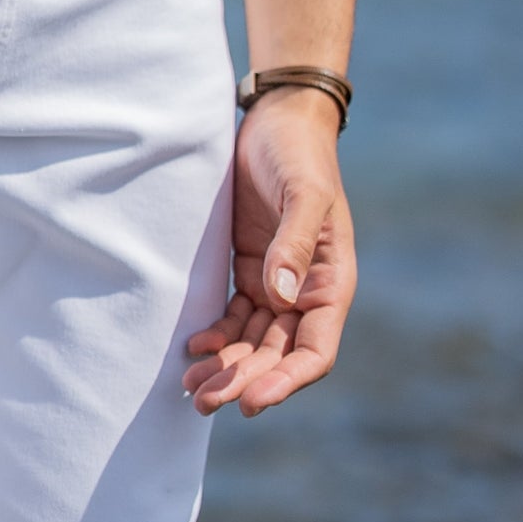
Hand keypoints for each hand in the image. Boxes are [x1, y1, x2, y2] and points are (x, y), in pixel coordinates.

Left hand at [183, 90, 356, 415]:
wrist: (278, 119)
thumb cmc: (299, 153)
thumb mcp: (303, 192)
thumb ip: (294, 241)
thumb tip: (282, 296)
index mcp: (331, 284)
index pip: (314, 351)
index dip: (286, 382)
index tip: (251, 401)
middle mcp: (306, 293)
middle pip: (277, 356)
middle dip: (244, 382)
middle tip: (204, 401)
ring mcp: (277, 284)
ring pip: (253, 343)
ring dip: (226, 368)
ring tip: (191, 387)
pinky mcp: (250, 269)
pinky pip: (234, 316)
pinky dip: (216, 336)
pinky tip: (193, 347)